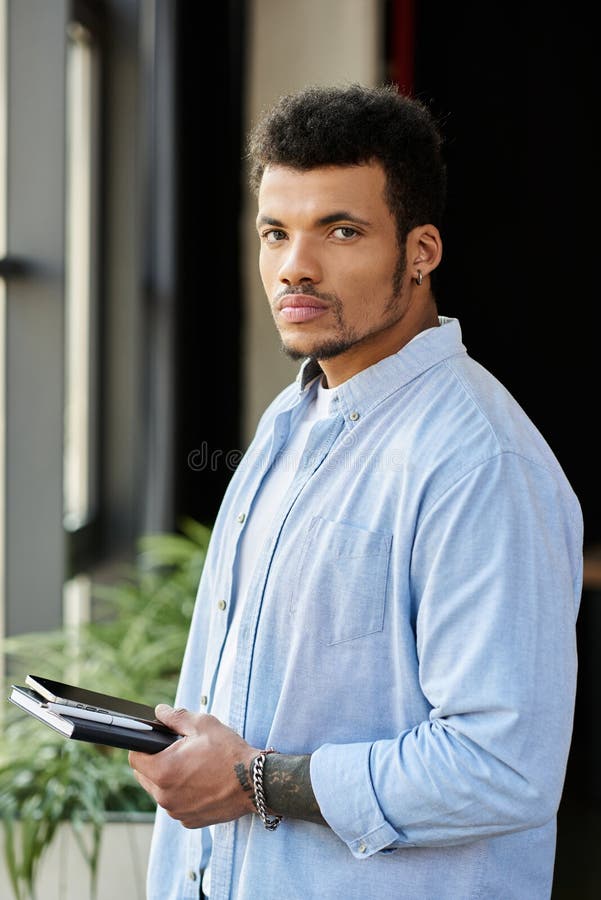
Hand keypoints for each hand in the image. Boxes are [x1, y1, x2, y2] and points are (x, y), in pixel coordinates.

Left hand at [128, 705, 258, 828]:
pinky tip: (200, 783)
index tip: (155, 742)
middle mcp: (165, 796)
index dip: (143, 746)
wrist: (255, 784)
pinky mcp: (188, 821)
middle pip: (144, 776)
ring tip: (192, 767)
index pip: (135, 758)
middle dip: (155, 762)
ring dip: (168, 780)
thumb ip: (176, 717)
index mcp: (164, 770)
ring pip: (159, 792)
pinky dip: (182, 795)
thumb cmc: (229, 752)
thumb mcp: (204, 724)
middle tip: (178, 752)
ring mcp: (176, 812)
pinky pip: (175, 805)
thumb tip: (160, 711)